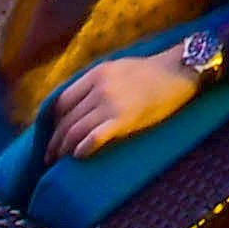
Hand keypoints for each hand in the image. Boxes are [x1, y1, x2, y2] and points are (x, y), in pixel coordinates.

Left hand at [46, 51, 202, 154]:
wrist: (178, 72)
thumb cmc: (150, 72)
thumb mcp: (117, 68)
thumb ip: (96, 83)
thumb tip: (78, 105)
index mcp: (96, 74)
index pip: (62, 100)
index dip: (54, 121)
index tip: (53, 133)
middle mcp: (98, 88)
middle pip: (66, 118)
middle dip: (55, 140)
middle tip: (50, 155)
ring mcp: (110, 104)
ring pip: (76, 130)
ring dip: (65, 148)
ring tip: (61, 160)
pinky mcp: (123, 120)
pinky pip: (95, 137)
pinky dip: (83, 148)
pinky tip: (79, 156)